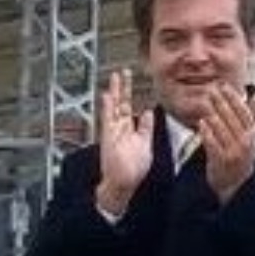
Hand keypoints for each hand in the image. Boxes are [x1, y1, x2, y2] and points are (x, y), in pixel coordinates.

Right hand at [94, 69, 152, 216]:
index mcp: (129, 130)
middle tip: (122, 72)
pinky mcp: (108, 137)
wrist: (124, 183)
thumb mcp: (145, 144)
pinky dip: (107, 108)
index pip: (129, 107)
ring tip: (115, 77)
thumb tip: (147, 112)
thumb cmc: (134, 168)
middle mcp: (120, 128)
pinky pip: (108, 119)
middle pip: (121, 103)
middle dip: (123, 88)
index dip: (130, 94)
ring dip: (115, 92)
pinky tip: (108, 96)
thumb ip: (145, 128)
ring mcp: (113, 131)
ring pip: (114, 107)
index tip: (130, 80)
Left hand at [198, 84, 254, 201]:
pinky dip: (207, 132)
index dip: (234, 98)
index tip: (224, 86)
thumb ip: (254, 116)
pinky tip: (201, 123)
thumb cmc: (241, 156)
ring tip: (204, 102)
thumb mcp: (251, 136)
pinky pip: (213, 144)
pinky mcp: (221, 160)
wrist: (236, 184)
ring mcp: (234, 152)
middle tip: (210, 90)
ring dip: (213, 115)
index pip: (244, 112)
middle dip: (221, 102)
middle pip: (233, 118)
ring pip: (223, 129)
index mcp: (252, 134)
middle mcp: (245, 142)